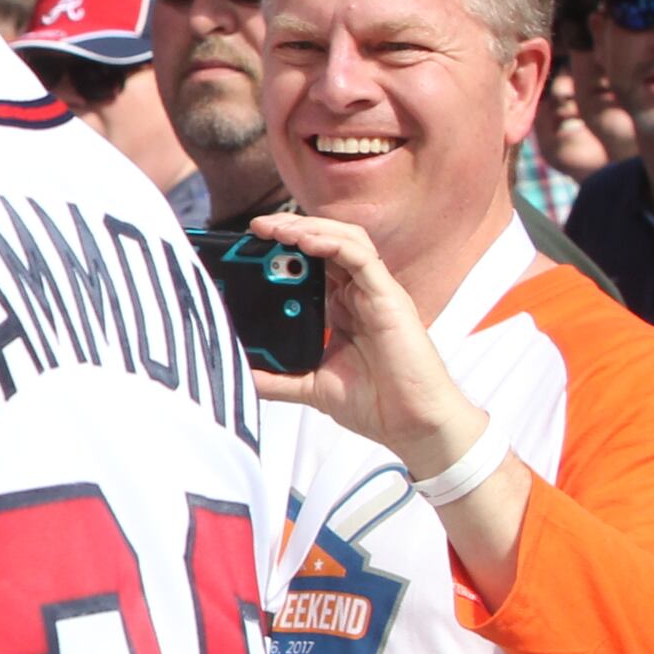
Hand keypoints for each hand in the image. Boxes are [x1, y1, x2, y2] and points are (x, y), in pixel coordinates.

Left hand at [243, 213, 487, 479]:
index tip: (250, 244)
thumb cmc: (376, 404)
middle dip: (293, 228)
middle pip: (329, 242)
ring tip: (278, 229)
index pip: (314, 262)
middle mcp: (361, 294)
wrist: (413, 426)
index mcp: (342, 308)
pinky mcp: (390, 299)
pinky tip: (307, 243)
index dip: (286, 247)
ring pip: (347, 240)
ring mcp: (377, 294)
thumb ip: (277, 380)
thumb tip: (241, 375)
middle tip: (258, 227)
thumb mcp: (312, 387)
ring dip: (311, 229)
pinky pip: (362, 259)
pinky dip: (334, 245)